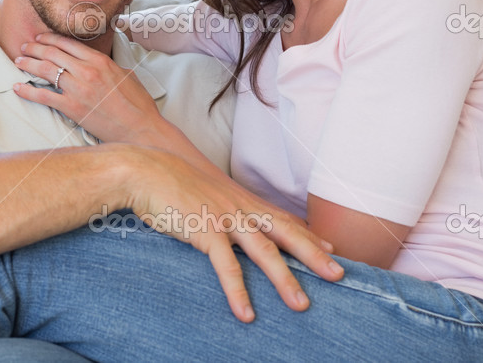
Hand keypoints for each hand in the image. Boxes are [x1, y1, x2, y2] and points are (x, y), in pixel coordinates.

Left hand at [12, 32, 165, 144]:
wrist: (140, 128)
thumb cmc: (137, 104)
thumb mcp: (127, 75)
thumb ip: (110, 66)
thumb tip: (100, 64)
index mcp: (100, 61)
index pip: (68, 44)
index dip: (50, 39)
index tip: (40, 38)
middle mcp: (87, 71)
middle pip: (53, 53)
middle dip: (35, 48)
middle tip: (24, 46)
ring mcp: (78, 89)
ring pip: (45, 70)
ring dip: (28, 63)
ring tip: (18, 60)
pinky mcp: (72, 108)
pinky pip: (43, 96)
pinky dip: (27, 91)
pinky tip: (17, 87)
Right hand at [119, 145, 344, 322]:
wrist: (144, 169)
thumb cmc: (170, 181)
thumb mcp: (205, 190)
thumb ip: (222, 205)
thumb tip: (227, 221)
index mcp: (241, 199)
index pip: (283, 218)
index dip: (308, 233)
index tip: (330, 248)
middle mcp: (240, 207)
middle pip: (286, 232)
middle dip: (313, 254)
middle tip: (338, 274)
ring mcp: (225, 218)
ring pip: (264, 252)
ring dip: (285, 280)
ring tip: (301, 305)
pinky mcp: (204, 231)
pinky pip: (226, 266)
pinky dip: (238, 291)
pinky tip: (246, 313)